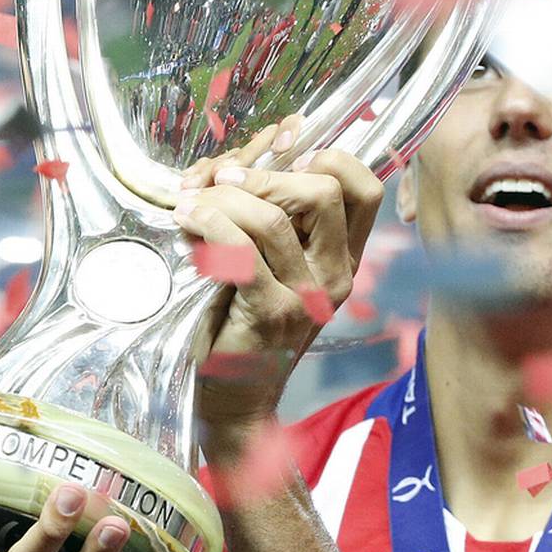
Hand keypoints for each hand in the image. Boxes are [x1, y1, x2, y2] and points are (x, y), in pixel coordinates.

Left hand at [163, 117, 381, 447]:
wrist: (235, 400)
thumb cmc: (243, 325)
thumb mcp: (267, 266)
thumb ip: (267, 219)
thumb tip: (236, 160)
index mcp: (344, 258)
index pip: (365, 188)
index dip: (329, 156)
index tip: (281, 151)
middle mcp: (336, 276)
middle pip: (323, 191)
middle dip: (264, 173)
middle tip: (221, 180)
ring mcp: (307, 297)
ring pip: (272, 217)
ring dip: (222, 198)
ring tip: (190, 203)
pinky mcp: (269, 313)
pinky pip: (240, 248)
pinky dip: (208, 223)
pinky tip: (186, 221)